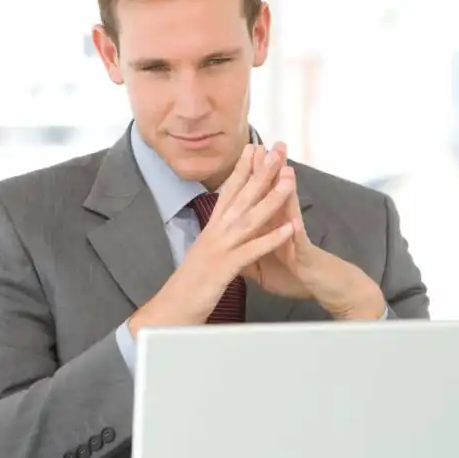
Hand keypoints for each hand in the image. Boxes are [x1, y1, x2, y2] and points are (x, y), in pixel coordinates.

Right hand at [129, 143, 294, 333]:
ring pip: (250, 217)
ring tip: (289, 180)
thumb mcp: (203, 254)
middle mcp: (215, 232)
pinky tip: (288, 228)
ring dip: (271, 198)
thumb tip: (220, 226)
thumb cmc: (188, 286)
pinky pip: (253, 250)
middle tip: (276, 149)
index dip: (243, 168)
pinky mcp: (225, 267)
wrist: (170, 310)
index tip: (255, 147)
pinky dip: (271, 238)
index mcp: (211, 228)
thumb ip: (214, 238)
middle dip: (260, 172)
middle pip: (241, 196)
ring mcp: (220, 248)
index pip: (229, 191)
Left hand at [243, 144, 385, 320]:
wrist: (319, 289)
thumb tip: (230, 241)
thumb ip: (249, 248)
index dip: (252, 176)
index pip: (260, 196)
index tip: (246, 152)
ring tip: (286, 170)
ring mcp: (295, 238)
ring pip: (291, 212)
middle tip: (269, 145)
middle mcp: (284, 226)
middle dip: (271, 171)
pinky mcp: (304, 255)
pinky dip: (296, 233)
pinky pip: (300, 244)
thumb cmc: (293, 275)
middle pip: (276, 194)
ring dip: (288, 192)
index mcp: (270, 226)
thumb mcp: (262, 264)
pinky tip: (295, 222)